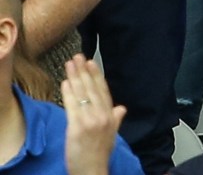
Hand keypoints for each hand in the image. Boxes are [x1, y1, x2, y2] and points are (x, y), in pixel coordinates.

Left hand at [61, 54, 125, 174]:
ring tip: (69, 64)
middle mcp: (102, 115)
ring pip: (82, 93)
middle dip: (84, 71)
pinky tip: (65, 82)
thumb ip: (116, 119)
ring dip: (75, 76)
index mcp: (110, 116)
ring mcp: (90, 121)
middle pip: (91, 88)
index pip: (103, 90)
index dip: (97, 75)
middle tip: (78, 57)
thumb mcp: (112, 136)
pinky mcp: (77, 127)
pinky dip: (68, 93)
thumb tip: (121, 108)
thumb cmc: (99, 156)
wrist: (92, 172)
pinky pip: (72, 106)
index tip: (91, 62)